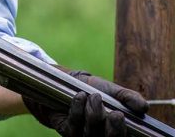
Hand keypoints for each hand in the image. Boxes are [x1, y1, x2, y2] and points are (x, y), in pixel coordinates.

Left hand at [23, 70, 147, 135]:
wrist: (68, 81)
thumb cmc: (94, 88)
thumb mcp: (113, 91)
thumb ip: (128, 98)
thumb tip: (145, 107)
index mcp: (115, 131)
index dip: (123, 132)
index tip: (121, 115)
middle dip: (112, 129)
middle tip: (114, 113)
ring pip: (91, 134)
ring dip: (93, 113)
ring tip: (93, 96)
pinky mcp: (68, 132)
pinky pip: (74, 125)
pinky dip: (78, 109)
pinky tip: (80, 96)